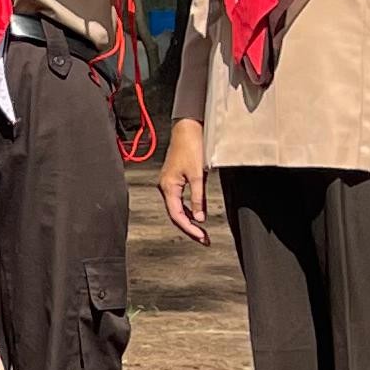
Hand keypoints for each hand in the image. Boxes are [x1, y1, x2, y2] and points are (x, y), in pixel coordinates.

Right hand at [161, 118, 209, 245]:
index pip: (177, 215)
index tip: (201, 237)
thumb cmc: (191, 148)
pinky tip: (196, 214)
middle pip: (175, 214)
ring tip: (201, 231)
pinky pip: (178, 200)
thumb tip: (200, 217)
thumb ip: (199, 197)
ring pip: (177, 208)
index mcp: (168, 187)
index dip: (189, 228)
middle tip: (203, 239)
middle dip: (189, 228)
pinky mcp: (173, 180)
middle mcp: (165, 187)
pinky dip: (187, 209)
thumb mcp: (198, 175)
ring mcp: (168, 183)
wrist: (187, 130)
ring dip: (189, 220)